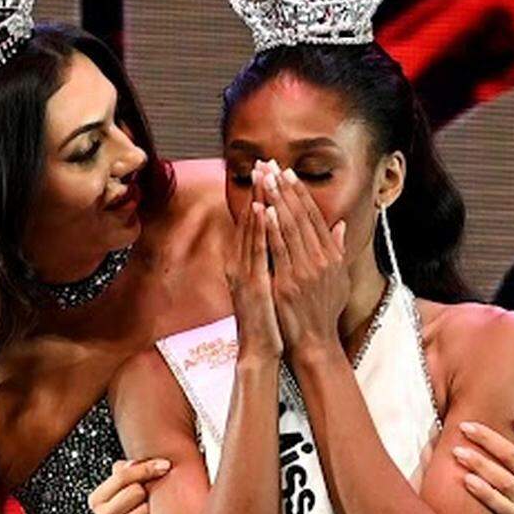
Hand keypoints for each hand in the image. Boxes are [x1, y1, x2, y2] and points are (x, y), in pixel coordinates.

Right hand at [88, 458, 170, 513]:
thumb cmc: (143, 511)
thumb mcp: (135, 486)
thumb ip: (130, 470)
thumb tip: (132, 462)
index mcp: (98, 500)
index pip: (120, 475)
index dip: (146, 468)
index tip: (165, 465)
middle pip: (132, 492)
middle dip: (150, 491)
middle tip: (159, 496)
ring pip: (141, 513)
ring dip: (155, 511)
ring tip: (158, 513)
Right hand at [226, 162, 281, 360]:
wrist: (260, 350)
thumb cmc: (267, 321)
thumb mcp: (268, 286)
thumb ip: (270, 263)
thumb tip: (274, 244)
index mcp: (245, 264)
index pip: (253, 225)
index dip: (260, 197)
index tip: (268, 174)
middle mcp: (239, 264)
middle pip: (248, 222)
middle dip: (257, 191)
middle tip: (262, 163)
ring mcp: (243, 273)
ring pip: (250, 231)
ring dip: (256, 202)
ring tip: (263, 177)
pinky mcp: (251, 284)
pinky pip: (256, 252)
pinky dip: (259, 230)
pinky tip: (263, 211)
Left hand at [261, 163, 348, 361]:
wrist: (315, 341)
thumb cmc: (324, 311)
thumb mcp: (338, 279)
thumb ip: (339, 250)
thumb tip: (341, 226)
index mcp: (331, 257)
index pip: (315, 217)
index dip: (301, 194)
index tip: (289, 174)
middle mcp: (321, 260)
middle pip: (302, 217)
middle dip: (286, 189)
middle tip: (273, 166)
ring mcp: (305, 271)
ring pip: (290, 228)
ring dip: (277, 201)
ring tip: (267, 179)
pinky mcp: (289, 282)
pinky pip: (279, 250)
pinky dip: (272, 228)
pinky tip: (264, 210)